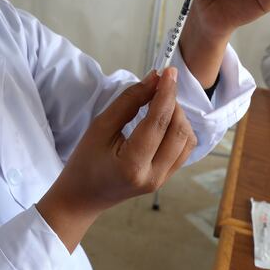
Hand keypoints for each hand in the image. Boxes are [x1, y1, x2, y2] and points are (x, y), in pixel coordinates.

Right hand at [36, 68, 195, 251]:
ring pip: (187, 140)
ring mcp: (162, 180)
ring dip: (179, 116)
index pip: (158, 122)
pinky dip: (179, 130)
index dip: (166, 93)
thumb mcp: (100, 126)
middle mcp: (153, 176)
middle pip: (178, 131)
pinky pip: (184, 149)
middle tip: (160, 86)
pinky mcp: (166, 178)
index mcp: (132, 165)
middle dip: (174, 103)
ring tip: (160, 104)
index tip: (168, 71)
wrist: (83, 197)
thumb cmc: (84, 162)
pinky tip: (164, 120)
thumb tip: (153, 79)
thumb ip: (128, 102)